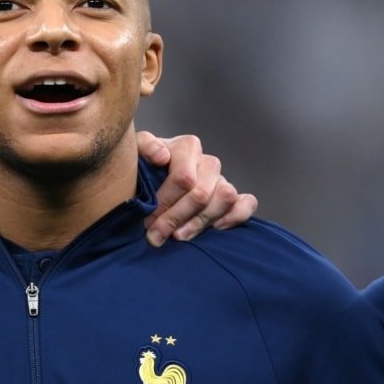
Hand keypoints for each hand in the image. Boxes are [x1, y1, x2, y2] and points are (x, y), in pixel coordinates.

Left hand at [138, 131, 256, 246]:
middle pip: (201, 193)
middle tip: (156, 236)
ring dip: (200, 222)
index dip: (165, 203)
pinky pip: (247, 203)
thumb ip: (144, 147)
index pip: (184, 178)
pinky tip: (215, 229)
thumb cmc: (144, 168)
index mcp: (187, 147)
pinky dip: (235, 216)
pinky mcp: (233, 196)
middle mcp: (208, 162)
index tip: (147, 222)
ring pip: (225, 198)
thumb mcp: (136, 153)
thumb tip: (162, 157)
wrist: (152, 178)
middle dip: (176, 218)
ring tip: (179, 236)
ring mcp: (222, 179)